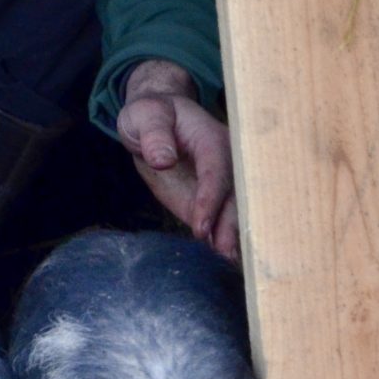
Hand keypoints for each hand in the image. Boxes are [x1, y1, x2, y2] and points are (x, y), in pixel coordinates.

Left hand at [116, 60, 237, 260]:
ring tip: (228, 264)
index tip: (201, 226)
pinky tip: (221, 262)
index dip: (211, 198)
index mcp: (212, 139)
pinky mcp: (209, 200)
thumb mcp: (145, 116)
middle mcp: (226, 163)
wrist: (154, 122)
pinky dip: (220, 240)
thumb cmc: (151, 115)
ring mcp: (220, 184)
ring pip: (232, 212)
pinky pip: (218, 221)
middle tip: (226, 255)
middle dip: (230, 226)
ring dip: (230, 238)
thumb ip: (154, 135)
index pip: (217, 170)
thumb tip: (163, 159)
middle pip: (234, 196)